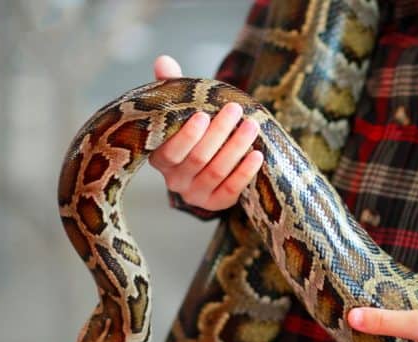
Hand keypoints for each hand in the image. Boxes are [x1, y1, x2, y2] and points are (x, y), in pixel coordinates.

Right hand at [147, 55, 262, 210]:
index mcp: (159, 157)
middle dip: (219, 133)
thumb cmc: (194, 130)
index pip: (170, 150)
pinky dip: (245, 172)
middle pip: (197, 158)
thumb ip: (171, 87)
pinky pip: (232, 190)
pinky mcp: (215, 204)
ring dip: (236, 147)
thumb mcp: (181, 109)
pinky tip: (258, 155)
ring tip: (252, 125)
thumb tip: (163, 60)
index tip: (203, 114)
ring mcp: (194, 194)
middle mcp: (174, 180)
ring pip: (217, 172)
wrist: (210, 166)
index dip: (187, 135)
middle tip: (235, 110)